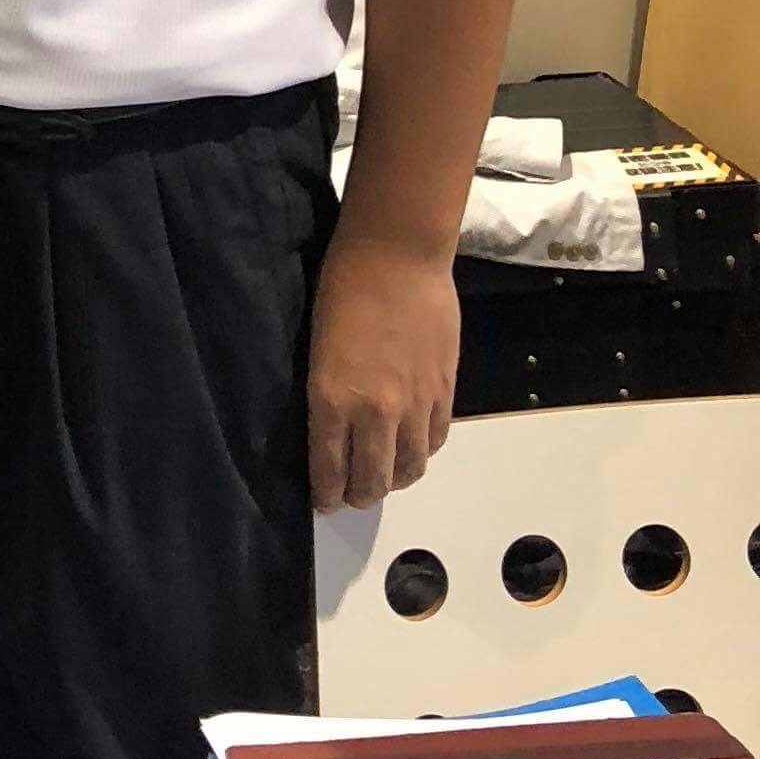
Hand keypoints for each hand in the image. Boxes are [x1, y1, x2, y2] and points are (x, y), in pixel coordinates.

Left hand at [308, 235, 457, 513]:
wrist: (396, 257)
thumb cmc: (342, 289)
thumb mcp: (316, 349)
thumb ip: (326, 396)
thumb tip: (330, 431)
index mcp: (332, 400)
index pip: (330, 470)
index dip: (327, 494)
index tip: (324, 501)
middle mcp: (375, 412)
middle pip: (372, 481)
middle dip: (358, 496)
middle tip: (350, 495)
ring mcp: (415, 405)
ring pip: (408, 469)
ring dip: (393, 480)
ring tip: (382, 477)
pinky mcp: (444, 392)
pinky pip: (434, 442)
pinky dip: (421, 453)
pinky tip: (410, 447)